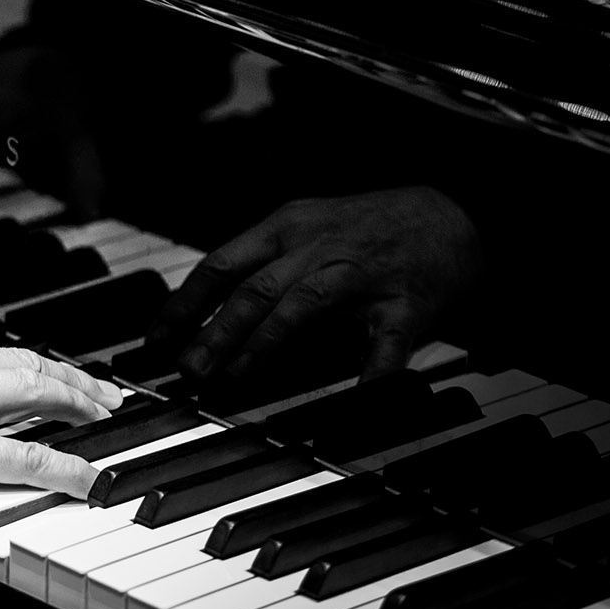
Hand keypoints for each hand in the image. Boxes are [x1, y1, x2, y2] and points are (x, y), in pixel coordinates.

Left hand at [146, 186, 482, 382]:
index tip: (157, 339)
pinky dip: (369, 371)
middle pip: (254, 288)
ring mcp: (362, 273)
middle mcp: (317, 246)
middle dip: (214, 330)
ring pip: (302, 306)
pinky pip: (385, 342)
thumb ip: (261, 265)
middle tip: (187, 369)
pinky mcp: (406, 303)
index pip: (220, 264)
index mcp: (286, 228)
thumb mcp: (306, 230)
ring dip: (264, 343)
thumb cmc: (367, 228)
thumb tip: (205, 312)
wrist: (452, 212)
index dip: (184, 304)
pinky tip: (353, 396)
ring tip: (234, 376)